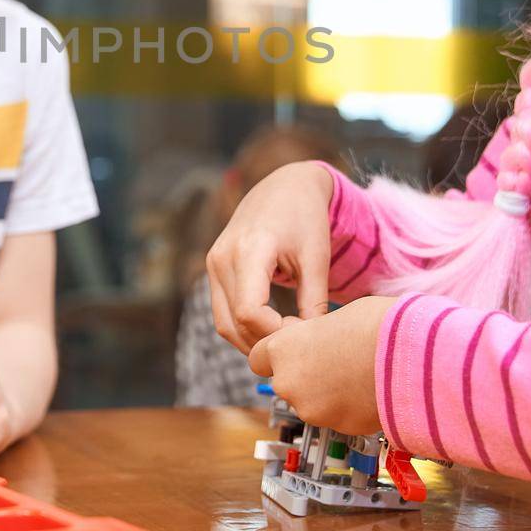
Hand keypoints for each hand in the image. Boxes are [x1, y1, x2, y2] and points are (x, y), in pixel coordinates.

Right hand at [206, 160, 335, 353]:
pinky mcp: (214, 269)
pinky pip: (223, 313)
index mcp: (249, 250)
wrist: (285, 187)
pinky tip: (272, 327)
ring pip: (224, 324)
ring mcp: (213, 264)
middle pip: (234, 324)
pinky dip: (244, 328)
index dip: (276, 333)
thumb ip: (314, 302)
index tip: (304, 330)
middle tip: (299, 342)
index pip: (249, 312)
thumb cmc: (305, 218)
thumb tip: (311, 344)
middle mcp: (222, 258)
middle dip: (267, 342)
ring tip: (287, 338)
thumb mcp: (317, 258)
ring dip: (253, 341)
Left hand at [248, 296, 398, 435]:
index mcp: (282, 349)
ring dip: (326, 393)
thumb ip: (316, 334)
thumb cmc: (377, 326)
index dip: (277, 353)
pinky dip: (347, 407)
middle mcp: (288, 383)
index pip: (258, 358)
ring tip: (358, 373)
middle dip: (303, 374)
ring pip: (310, 402)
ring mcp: (312, 411)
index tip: (296, 347)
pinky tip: (369, 389)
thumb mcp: (337, 316)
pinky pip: (336, 416)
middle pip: (285, 381)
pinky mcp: (338, 428)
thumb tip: (319, 340)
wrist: (413, 359)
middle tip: (334, 359)